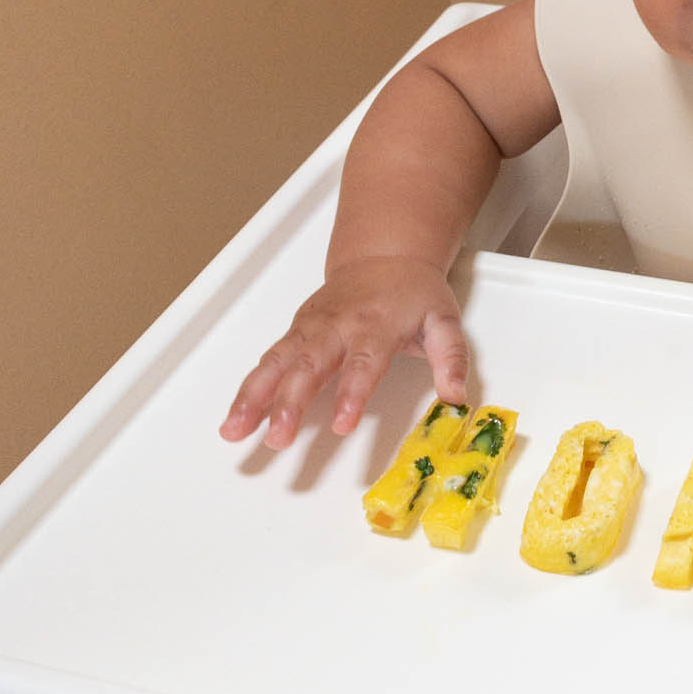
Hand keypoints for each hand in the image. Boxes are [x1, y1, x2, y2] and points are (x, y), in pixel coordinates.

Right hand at [220, 256, 470, 448]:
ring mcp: (310, 328)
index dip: (351, 393)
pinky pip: (267, 361)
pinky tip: (235, 417)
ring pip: (276, 362)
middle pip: (308, 365)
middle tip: (278, 438)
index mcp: (375, 325)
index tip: (341, 424)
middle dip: (289, 402)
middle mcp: (336, 326)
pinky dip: (248, 389)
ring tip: (234, 431)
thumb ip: (452, 359)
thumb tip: (458, 398)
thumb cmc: (414, 293)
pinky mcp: (295, 332)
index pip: (362, 363)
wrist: (385, 255)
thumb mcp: (445, 321)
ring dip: (253, 397)